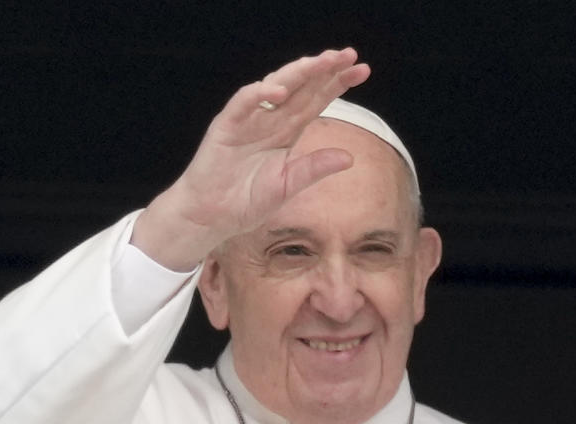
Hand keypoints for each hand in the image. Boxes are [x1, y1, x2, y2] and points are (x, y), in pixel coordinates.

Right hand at [133, 49, 370, 270]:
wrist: (212, 216)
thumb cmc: (247, 201)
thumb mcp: (288, 186)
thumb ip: (314, 169)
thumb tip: (349, 157)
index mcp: (288, 130)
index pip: (317, 99)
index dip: (338, 83)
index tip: (363, 70)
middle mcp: (271, 119)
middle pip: (302, 87)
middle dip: (325, 69)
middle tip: (349, 55)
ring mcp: (249, 119)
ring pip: (276, 86)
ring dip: (298, 73)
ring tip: (322, 62)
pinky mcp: (226, 125)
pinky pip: (244, 102)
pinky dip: (260, 94)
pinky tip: (280, 92)